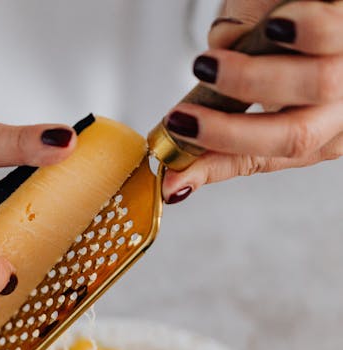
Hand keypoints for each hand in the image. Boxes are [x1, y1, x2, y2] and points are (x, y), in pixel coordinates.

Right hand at [162, 0, 342, 202]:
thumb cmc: (282, 32)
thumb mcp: (244, 81)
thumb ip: (214, 117)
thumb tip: (174, 156)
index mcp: (317, 132)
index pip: (267, 158)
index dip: (216, 166)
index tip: (172, 174)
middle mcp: (339, 109)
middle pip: (296, 137)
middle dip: (229, 132)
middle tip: (183, 117)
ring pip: (317, 87)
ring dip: (251, 79)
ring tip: (212, 64)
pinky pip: (331, 31)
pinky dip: (300, 29)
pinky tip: (272, 26)